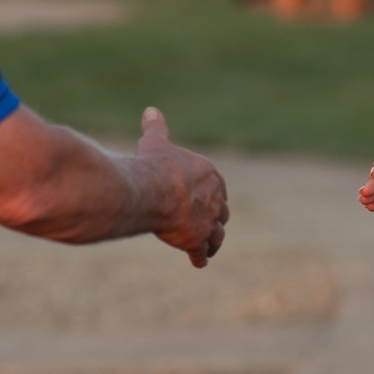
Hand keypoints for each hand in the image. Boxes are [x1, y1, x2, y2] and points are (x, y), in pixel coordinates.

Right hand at [137, 107, 227, 267]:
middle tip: (213, 224)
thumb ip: (156, 128)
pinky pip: (201, 253)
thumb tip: (151, 110)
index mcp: (210, 176)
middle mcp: (215, 199)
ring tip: (210, 247)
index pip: (218, 186)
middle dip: (217, 218)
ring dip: (214, 241)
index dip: (214, 194)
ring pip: (217, 235)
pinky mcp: (196, 240)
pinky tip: (199, 262)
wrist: (153, 190)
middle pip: (222, 212)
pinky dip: (200, 257)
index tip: (211, 198)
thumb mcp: (156, 142)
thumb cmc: (155, 165)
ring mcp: (208, 222)